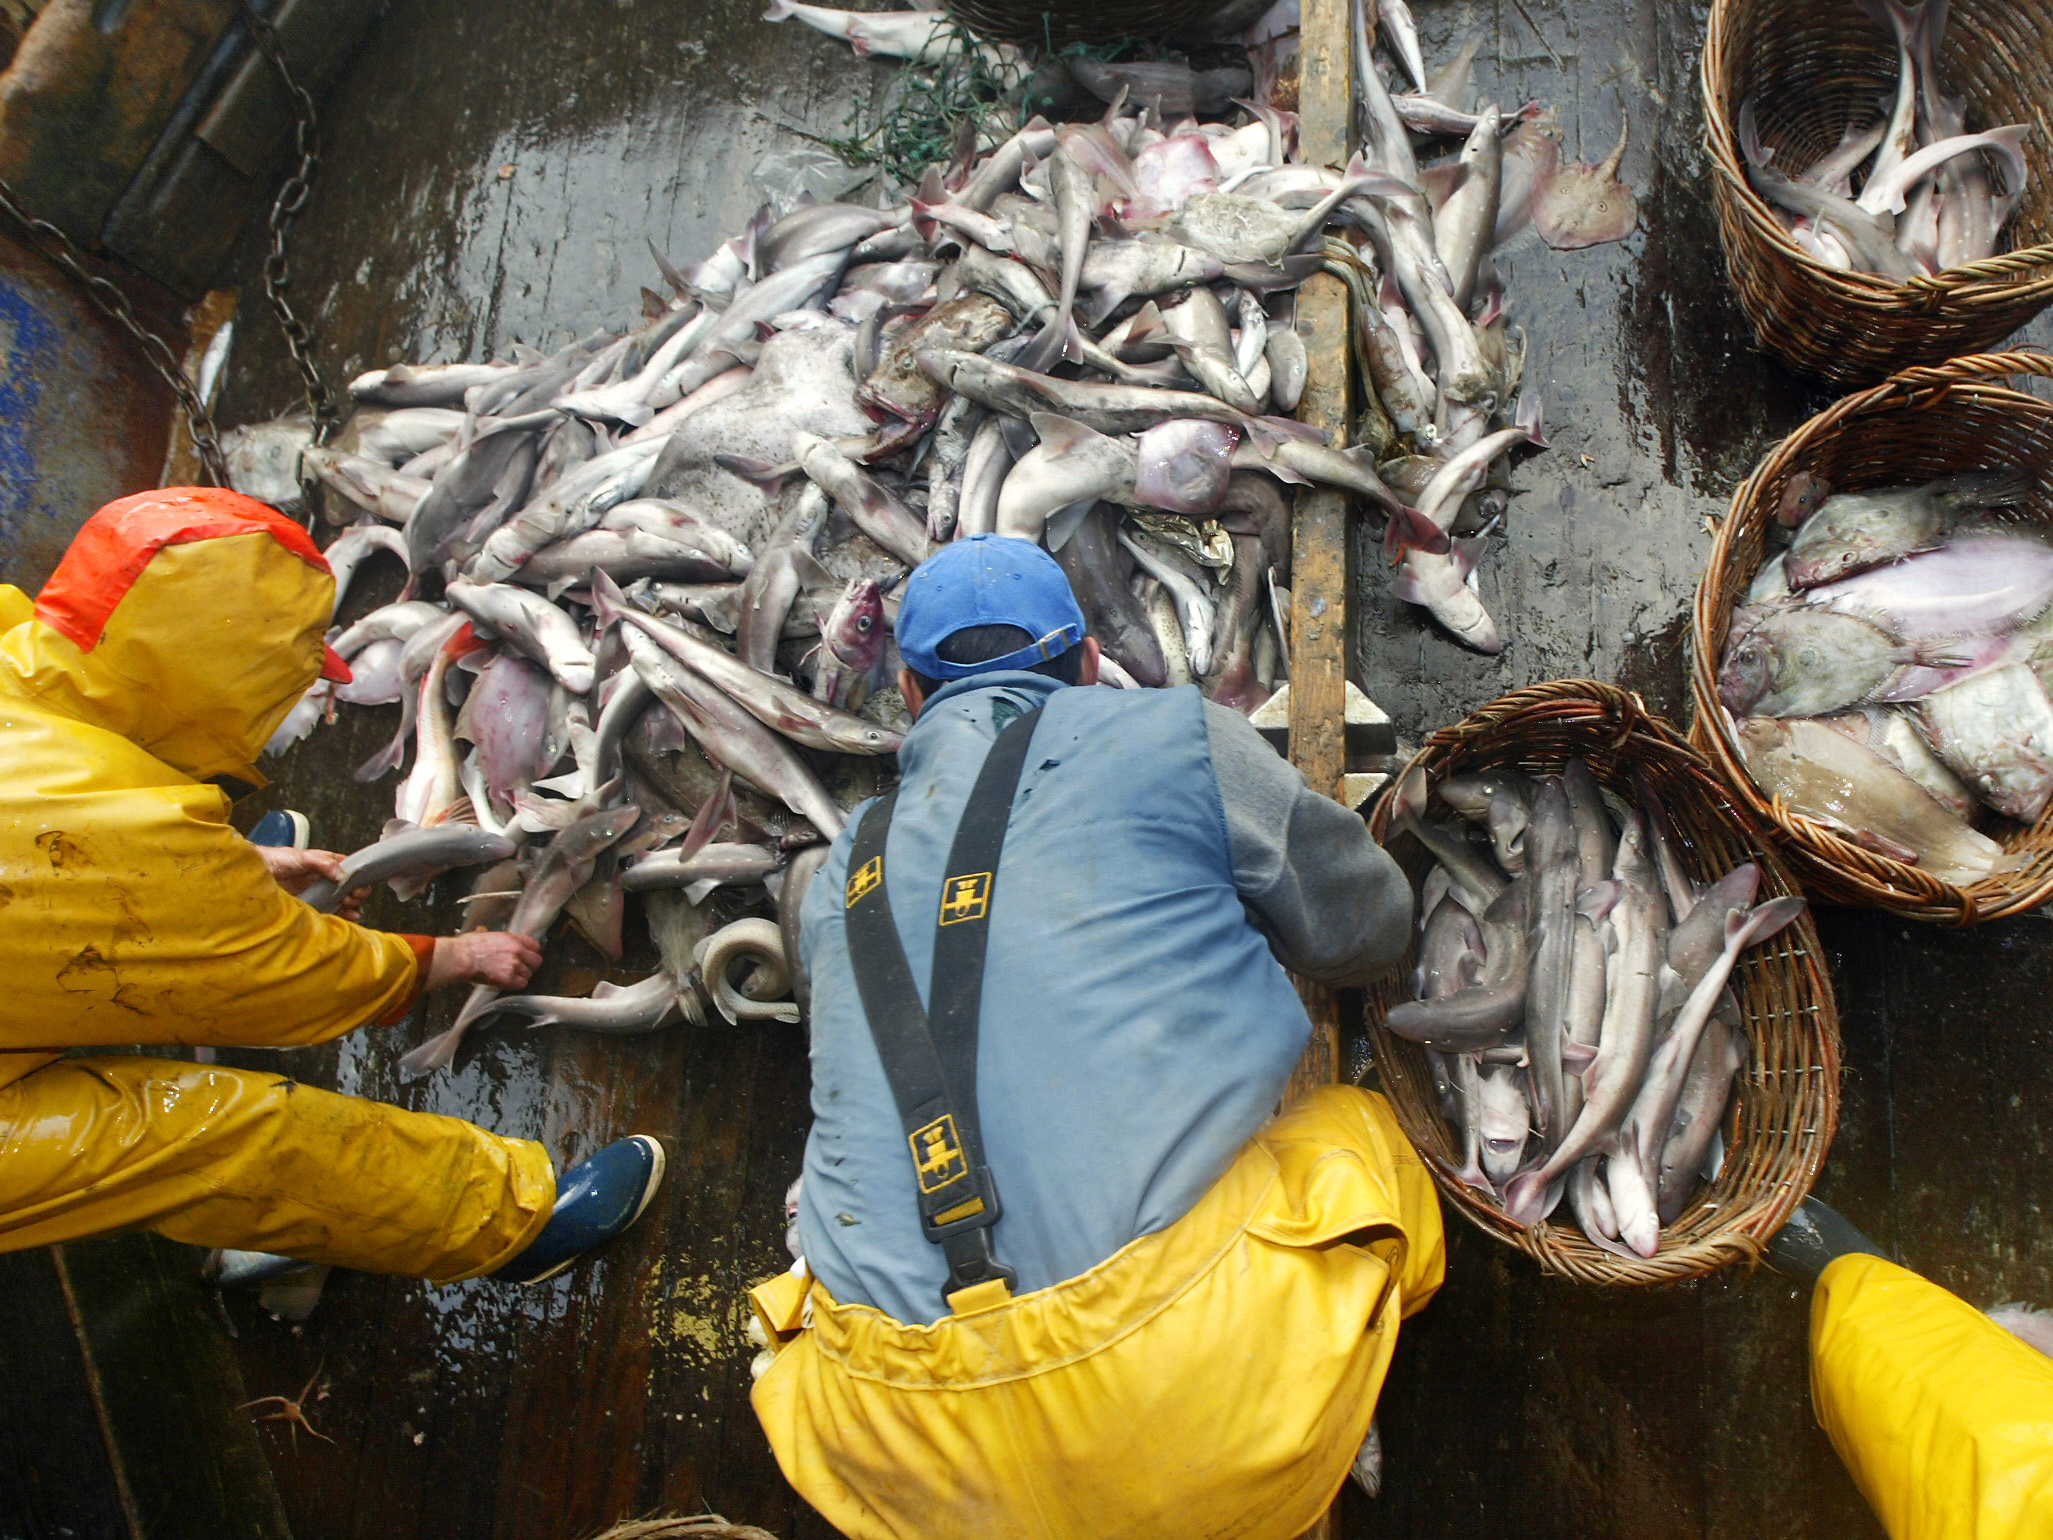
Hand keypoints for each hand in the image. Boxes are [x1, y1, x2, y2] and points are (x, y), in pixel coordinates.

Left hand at [255, 846, 370, 920]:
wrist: (259, 873)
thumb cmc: (280, 860)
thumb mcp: (304, 857)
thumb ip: (324, 863)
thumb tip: (342, 874)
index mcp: (328, 864)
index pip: (351, 869)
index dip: (358, 877)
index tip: (360, 884)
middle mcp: (326, 879)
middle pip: (350, 886)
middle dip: (357, 892)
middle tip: (354, 896)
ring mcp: (320, 893)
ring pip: (343, 900)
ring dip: (351, 904)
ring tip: (351, 905)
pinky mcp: (313, 906)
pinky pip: (332, 911)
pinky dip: (343, 915)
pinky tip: (350, 916)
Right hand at [427, 930, 543, 990]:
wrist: (461, 957)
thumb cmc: (467, 946)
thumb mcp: (482, 933)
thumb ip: (491, 936)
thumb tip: (483, 931)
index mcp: (512, 938)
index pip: (535, 945)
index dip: (531, 952)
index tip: (527, 956)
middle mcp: (517, 951)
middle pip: (536, 961)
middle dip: (530, 965)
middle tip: (522, 968)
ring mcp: (514, 965)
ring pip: (529, 974)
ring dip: (521, 976)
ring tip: (511, 976)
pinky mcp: (508, 979)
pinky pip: (521, 984)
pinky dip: (516, 984)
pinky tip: (508, 982)